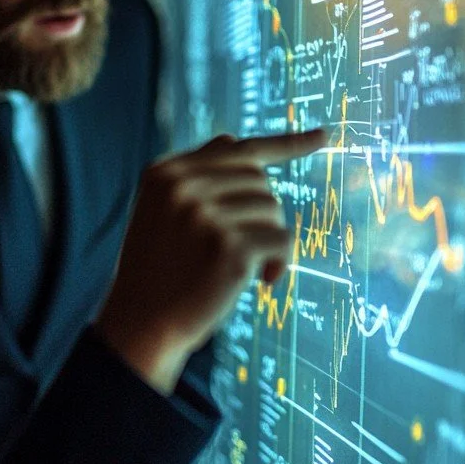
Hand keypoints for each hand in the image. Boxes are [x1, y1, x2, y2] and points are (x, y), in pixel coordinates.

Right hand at [95, 128, 325, 391]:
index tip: (323, 136)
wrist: (141, 326)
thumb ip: (195, 177)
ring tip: (245, 268)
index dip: (284, 144)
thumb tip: (235, 138)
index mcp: (165, 172)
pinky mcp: (229, 246)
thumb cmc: (157, 272)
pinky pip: (282, 241)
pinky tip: (261, 281)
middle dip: (262, 213)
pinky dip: (280, 264)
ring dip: (269, 241)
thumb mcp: (161, 212)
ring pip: (273, 209)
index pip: (235, 147)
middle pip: (258, 179)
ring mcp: (205, 214)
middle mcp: (183, 185)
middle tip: (244, 247)